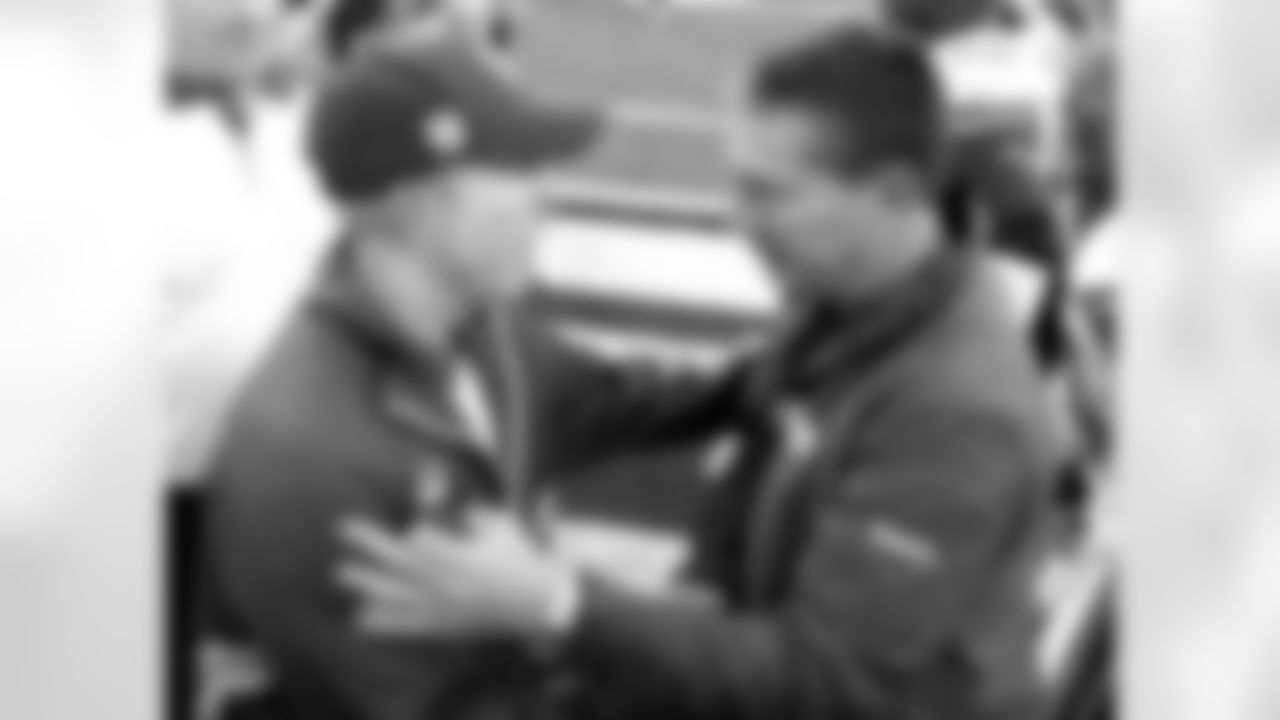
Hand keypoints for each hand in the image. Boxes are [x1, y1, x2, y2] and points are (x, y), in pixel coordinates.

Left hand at [337, 508, 578, 641]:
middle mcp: (453, 587)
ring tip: (341, 572)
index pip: (433, 547)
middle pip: (404, 565)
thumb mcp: (500, 528)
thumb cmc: (519, 558)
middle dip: (373, 546)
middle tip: (344, 528)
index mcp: (469, 561)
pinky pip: (410, 626)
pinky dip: (385, 623)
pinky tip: (360, 619)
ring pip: (399, 596)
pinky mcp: (446, 628)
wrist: (539, 605)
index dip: (421, 537)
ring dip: (368, 583)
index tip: (412, 529)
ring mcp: (447, 611)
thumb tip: (444, 502)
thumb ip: (471, 515)